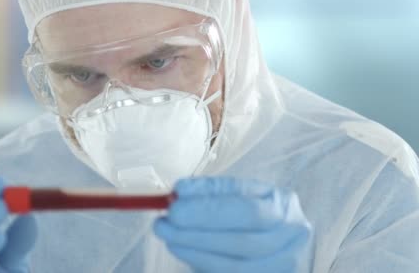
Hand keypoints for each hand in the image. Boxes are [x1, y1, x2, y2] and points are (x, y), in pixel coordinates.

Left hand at [154, 177, 312, 271]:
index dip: (210, 209)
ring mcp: (284, 265)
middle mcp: (292, 238)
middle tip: (164, 223)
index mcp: (283, 206)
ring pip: (236, 267)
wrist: (267, 238)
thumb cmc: (245, 211)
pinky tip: (183, 250)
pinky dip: (202, 265)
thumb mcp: (234, 194)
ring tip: (169, 238)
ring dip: (195, 252)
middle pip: (243, 242)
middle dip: (197, 233)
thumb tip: (180, 191)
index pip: (248, 210)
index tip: (175, 203)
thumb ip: (210, 192)